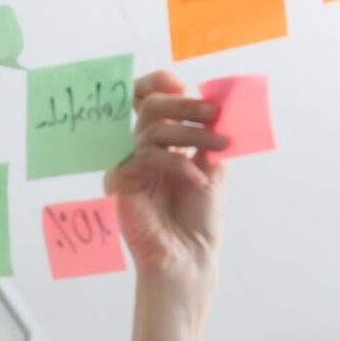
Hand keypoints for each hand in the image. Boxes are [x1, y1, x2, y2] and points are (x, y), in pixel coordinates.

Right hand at [105, 71, 228, 288]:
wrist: (190, 256)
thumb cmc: (199, 220)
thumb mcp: (210, 168)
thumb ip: (206, 136)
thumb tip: (216, 100)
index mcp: (161, 144)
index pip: (147, 100)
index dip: (160, 84)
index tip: (185, 84)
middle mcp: (142, 151)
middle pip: (151, 107)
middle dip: (186, 105)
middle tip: (215, 113)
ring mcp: (129, 166)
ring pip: (152, 129)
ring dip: (191, 132)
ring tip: (219, 147)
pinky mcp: (120, 183)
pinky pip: (146, 157)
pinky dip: (177, 165)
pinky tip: (197, 181)